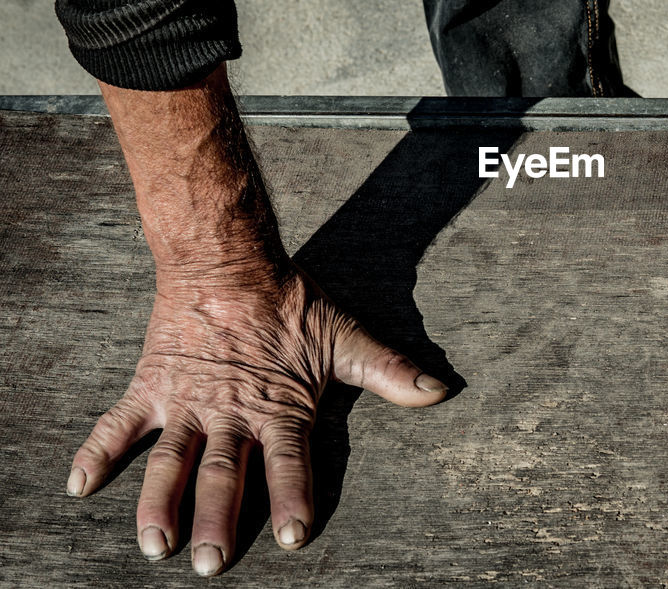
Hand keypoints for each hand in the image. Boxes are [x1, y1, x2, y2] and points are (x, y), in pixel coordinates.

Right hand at [64, 264, 447, 575]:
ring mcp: (187, 401)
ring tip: (155, 545)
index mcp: (279, 406)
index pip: (289, 461)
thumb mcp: (344, 337)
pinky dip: (97, 452)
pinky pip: (118, 424)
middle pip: (224, 474)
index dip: (292, 497)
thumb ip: (389, 370)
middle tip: (210, 564)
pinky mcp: (152, 385)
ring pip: (170, 461)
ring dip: (160, 503)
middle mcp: (231, 412)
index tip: (292, 536)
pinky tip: (78, 486)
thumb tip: (440, 391)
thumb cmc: (291, 303)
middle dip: (217, 521)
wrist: (228, 260)